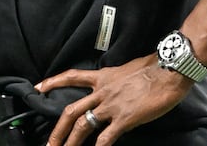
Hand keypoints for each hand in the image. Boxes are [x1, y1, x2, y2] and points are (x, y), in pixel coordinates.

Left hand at [35, 54, 194, 144]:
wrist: (168, 70)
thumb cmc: (154, 68)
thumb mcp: (127, 70)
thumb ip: (116, 82)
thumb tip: (116, 89)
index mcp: (103, 77)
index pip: (72, 77)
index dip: (53, 83)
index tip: (38, 88)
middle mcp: (102, 92)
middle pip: (71, 111)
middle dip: (57, 130)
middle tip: (49, 144)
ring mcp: (111, 106)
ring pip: (83, 126)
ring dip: (70, 143)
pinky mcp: (124, 119)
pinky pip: (106, 137)